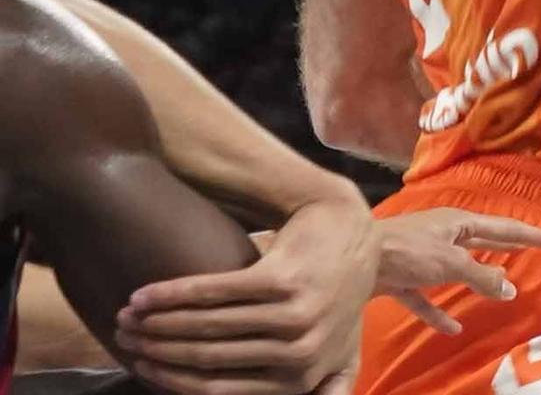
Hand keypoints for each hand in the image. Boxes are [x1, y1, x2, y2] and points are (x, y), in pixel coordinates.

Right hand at [113, 192, 377, 394]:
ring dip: (156, 323)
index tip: (140, 365)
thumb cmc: (335, 292)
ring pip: (205, 327)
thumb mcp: (335, 352)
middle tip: (123, 339)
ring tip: (126, 317)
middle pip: (206, 358)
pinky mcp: (281, 281)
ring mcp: (291, 317)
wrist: (351, 228)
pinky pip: (214, 292)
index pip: (216, 388)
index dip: (170, 378)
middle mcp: (297, 353)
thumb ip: (309, 387)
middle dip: (155, 350)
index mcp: (300, 379)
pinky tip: (144, 294)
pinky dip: (173, 295)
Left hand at [374, 208, 540, 335]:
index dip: (528, 234)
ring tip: (498, 288)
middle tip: (534, 250)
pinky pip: (428, 297)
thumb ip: (480, 275)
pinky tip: (452, 328)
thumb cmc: (409, 251)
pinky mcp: (404, 278)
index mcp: (458, 222)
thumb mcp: (451, 262)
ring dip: (477, 277)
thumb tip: (511, 287)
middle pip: (483, 242)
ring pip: (457, 268)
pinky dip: (439, 312)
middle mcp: (443, 235)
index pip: (502, 227)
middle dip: (507, 247)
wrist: (359, 259)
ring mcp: (422, 257)